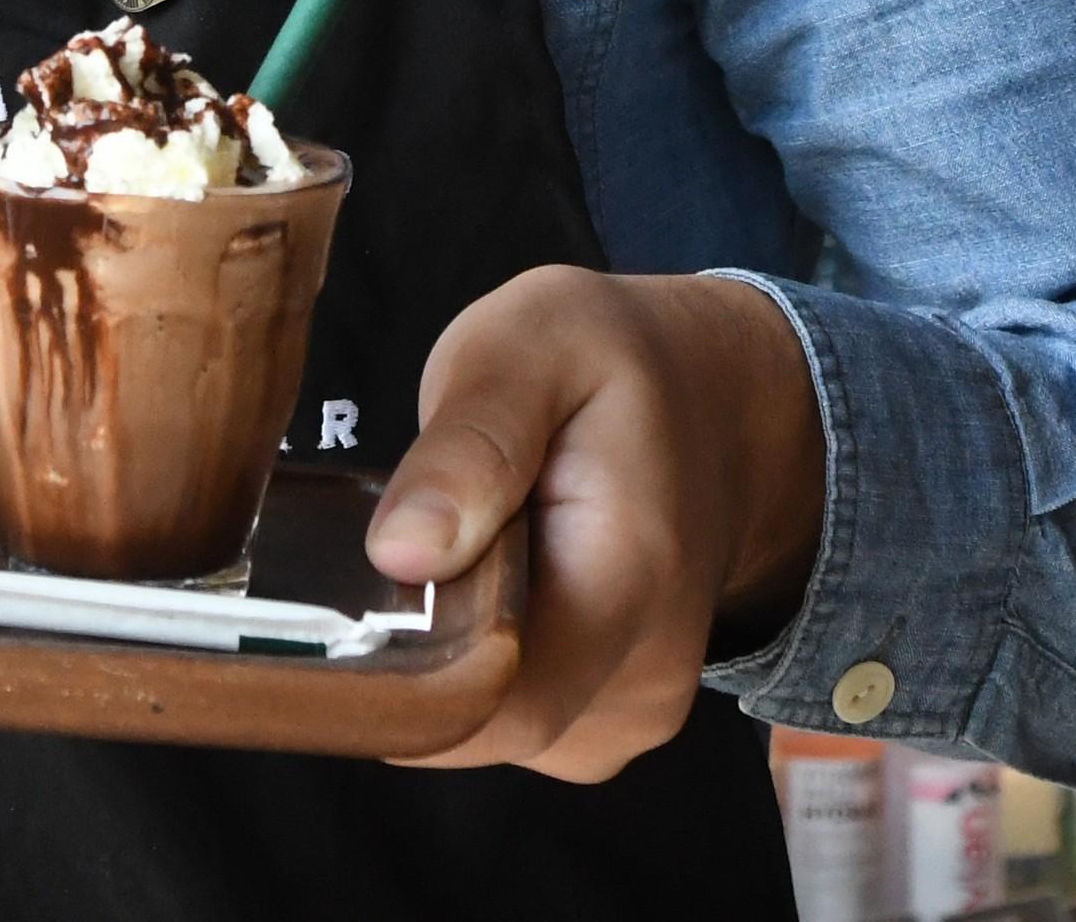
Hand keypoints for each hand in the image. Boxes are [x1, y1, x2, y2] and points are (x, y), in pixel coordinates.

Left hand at [360, 266, 825, 779]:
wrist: (721, 402)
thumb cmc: (617, 366)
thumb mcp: (534, 346)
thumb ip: (471, 444)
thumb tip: (400, 553)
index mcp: (629, 583)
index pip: (488, 705)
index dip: (393, 671)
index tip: (353, 588)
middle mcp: (644, 678)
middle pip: (470, 727)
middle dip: (408, 648)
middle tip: (410, 534)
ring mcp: (632, 714)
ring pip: (480, 729)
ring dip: (441, 652)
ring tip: (467, 546)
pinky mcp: (612, 722)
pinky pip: (507, 721)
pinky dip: (475, 662)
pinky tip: (492, 584)